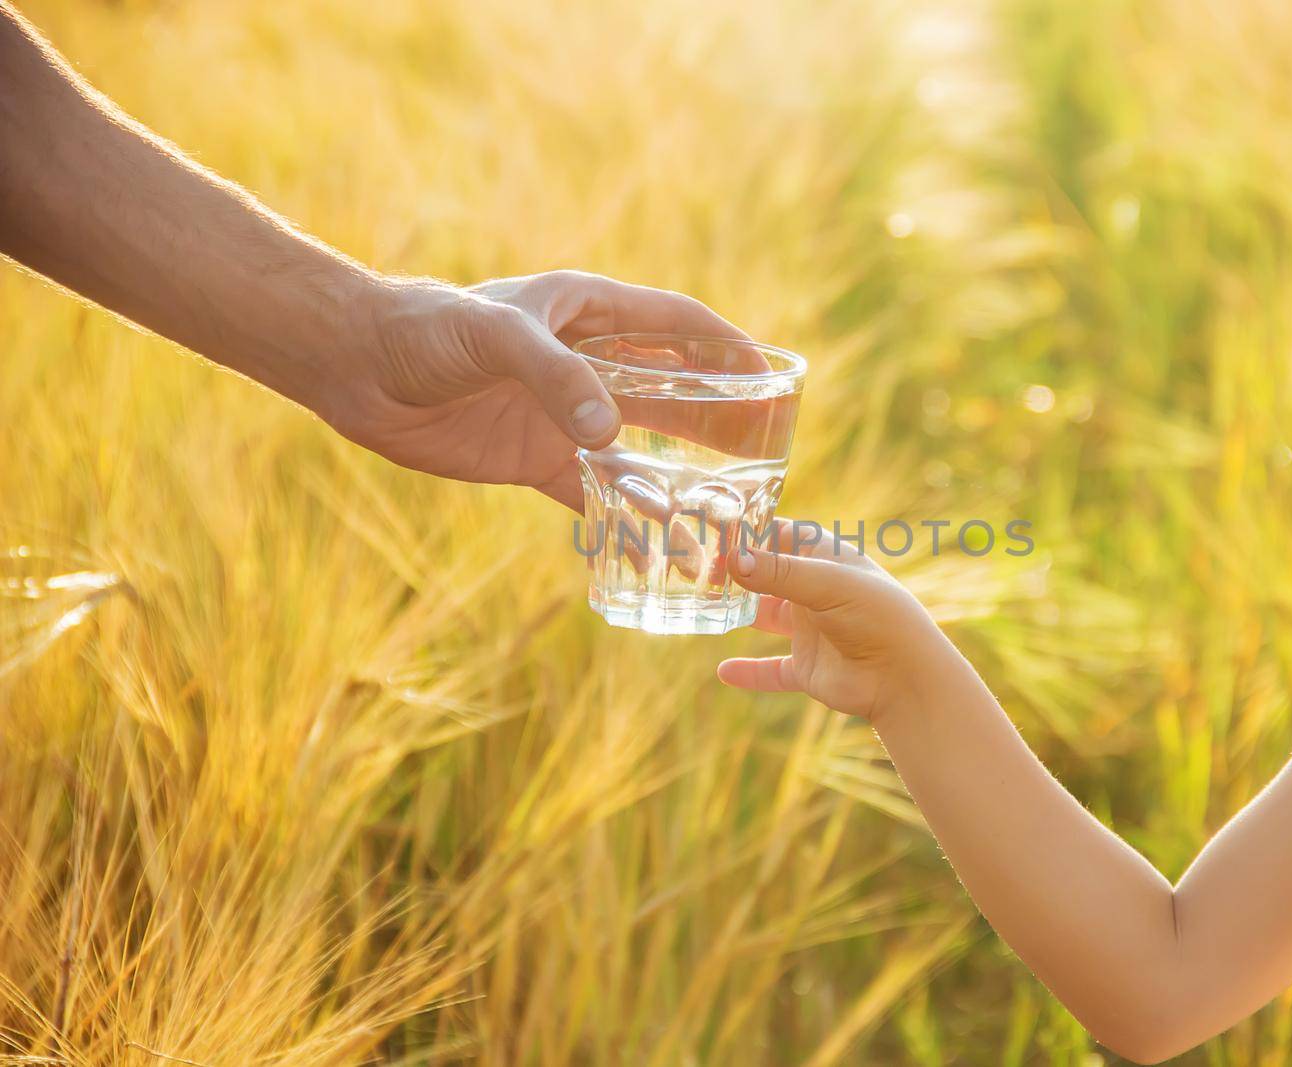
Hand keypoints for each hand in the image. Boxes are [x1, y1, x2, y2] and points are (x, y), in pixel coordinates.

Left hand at [321, 271, 744, 509]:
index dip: (727, 346)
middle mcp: (586, 363)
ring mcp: (563, 413)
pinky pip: (595, 492)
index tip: (774, 371)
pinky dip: (629, 516)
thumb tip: (610, 436)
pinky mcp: (535, 459)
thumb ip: (556, 378)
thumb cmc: (425, 328)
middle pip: (675, 388)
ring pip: (643, 445)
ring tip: (734, 505)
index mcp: (588, 312)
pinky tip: (663, 541)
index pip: (677, 324)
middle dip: (724, 415)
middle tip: (773, 447)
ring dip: (685, 473)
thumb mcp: (495, 337)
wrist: (355, 367)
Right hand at [716, 520, 955, 721]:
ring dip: (738, 614)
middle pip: (768, 575)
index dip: (751, 531)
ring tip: (701, 607)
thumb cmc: (877, 617)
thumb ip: (779, 573)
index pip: (783, 534)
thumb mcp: (829, 585)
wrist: (904, 678)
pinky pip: (772, 670)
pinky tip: (724, 671)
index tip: (713, 529)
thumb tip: (732, 560)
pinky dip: (750, 672)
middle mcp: (817, 592)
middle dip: (736, 572)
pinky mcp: (808, 667)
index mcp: (827, 561)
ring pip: (765, 618)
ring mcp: (811, 631)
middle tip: (694, 568)